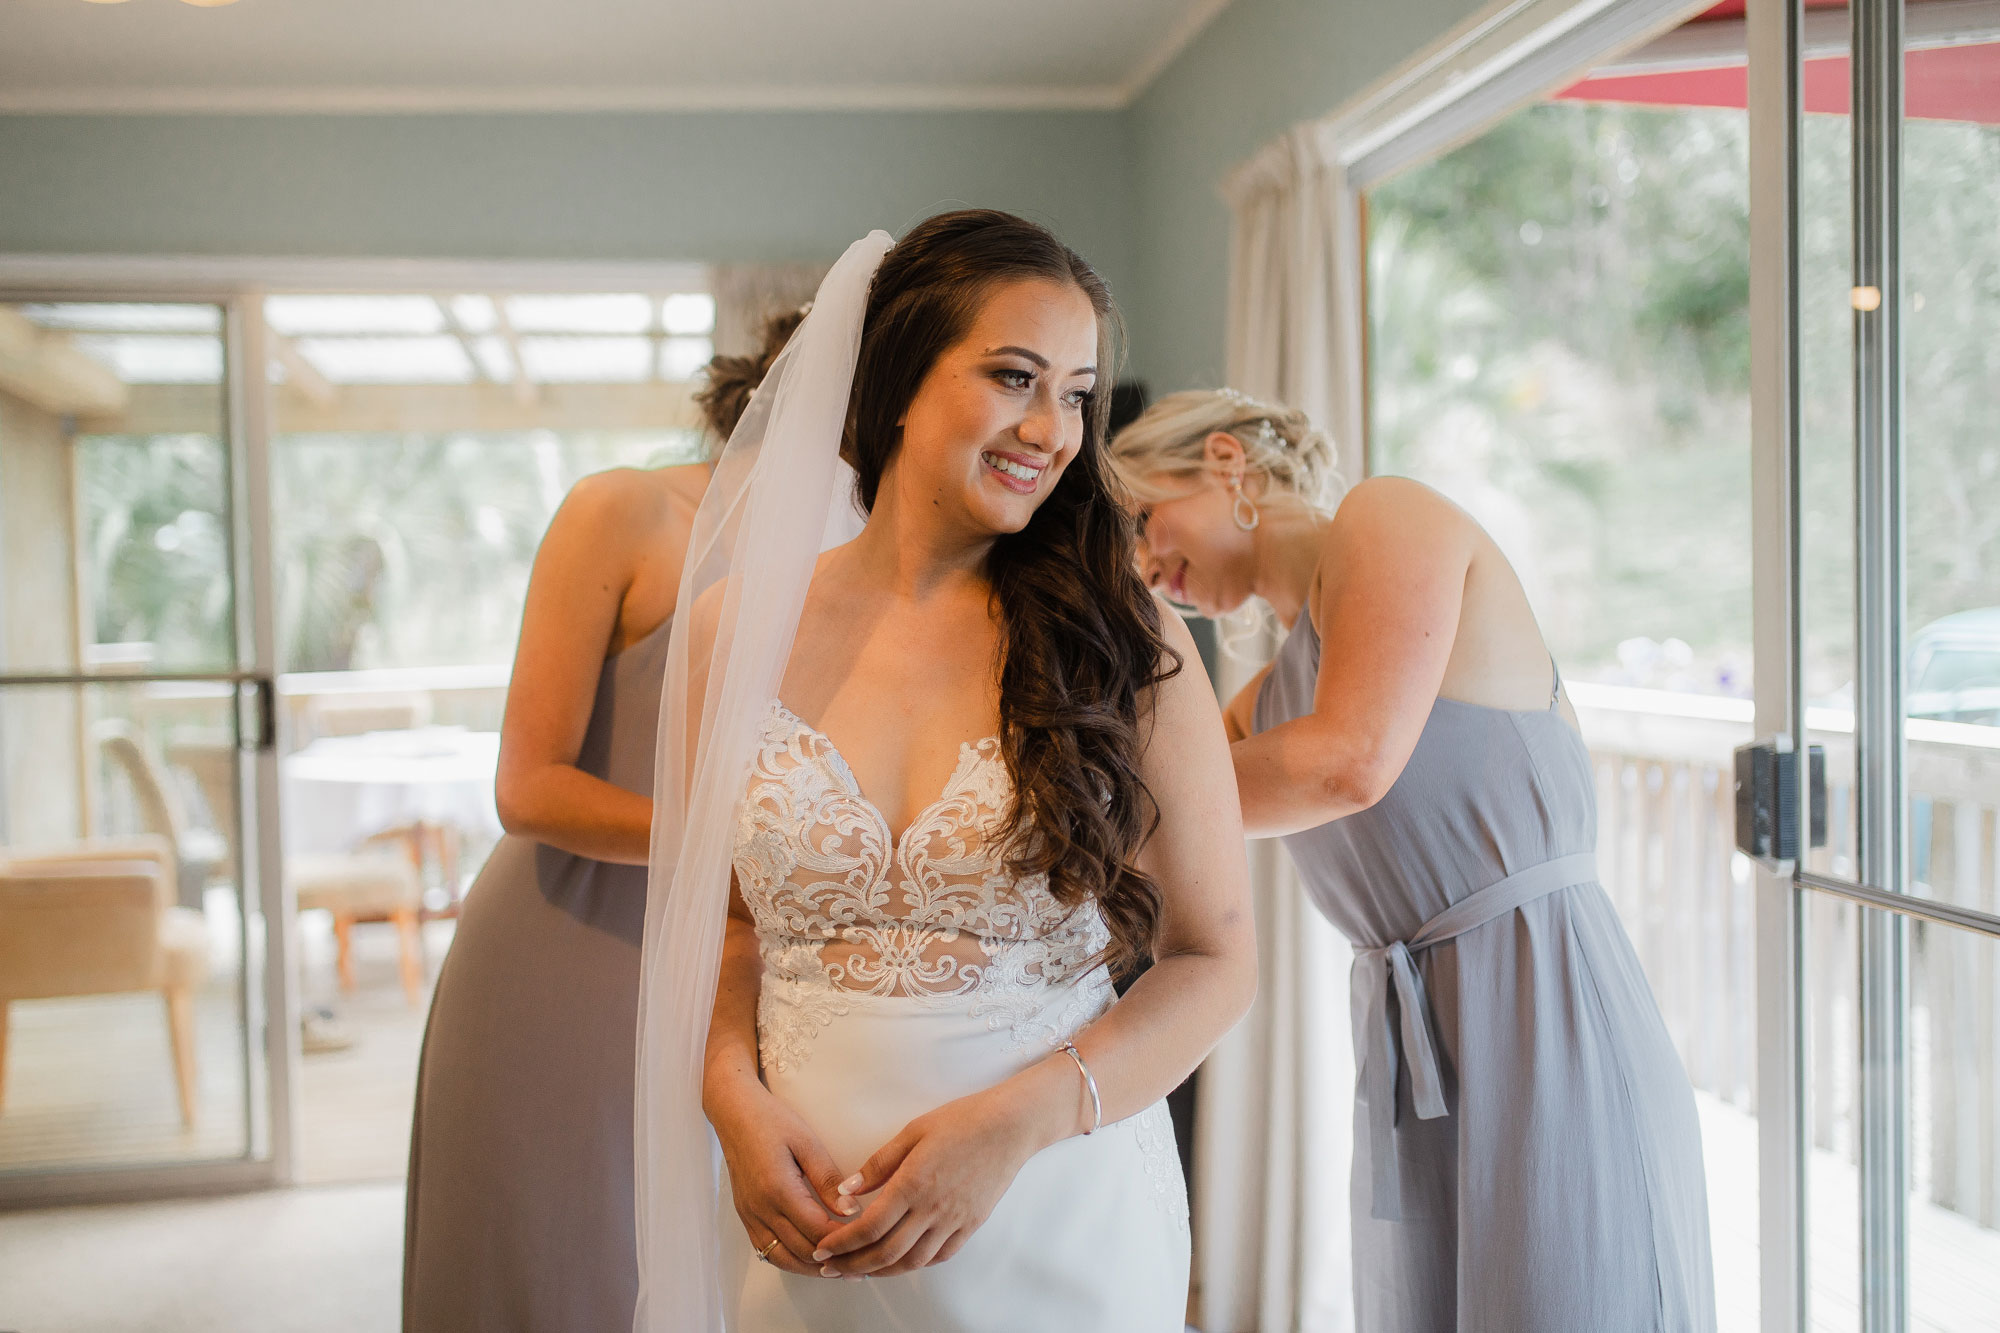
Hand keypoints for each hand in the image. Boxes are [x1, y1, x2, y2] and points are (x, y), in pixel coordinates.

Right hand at [708, 1079, 848, 1276]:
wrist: (734, 1114)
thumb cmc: (773, 1121)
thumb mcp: (807, 1142)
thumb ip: (828, 1179)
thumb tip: (851, 1210)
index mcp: (778, 1190)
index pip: (817, 1231)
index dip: (845, 1241)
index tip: (869, 1241)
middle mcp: (761, 1210)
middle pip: (802, 1252)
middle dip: (834, 1262)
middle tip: (863, 1264)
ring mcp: (750, 1217)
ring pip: (783, 1259)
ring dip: (812, 1268)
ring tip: (842, 1269)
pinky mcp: (746, 1217)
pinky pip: (768, 1251)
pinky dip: (792, 1260)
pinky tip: (812, 1258)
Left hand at [810, 1088, 1044, 1278]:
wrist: (1010, 1126)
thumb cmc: (961, 1121)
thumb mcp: (913, 1131)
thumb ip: (878, 1163)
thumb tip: (846, 1190)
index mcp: (913, 1183)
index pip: (868, 1226)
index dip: (841, 1243)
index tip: (822, 1250)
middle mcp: (933, 1209)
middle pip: (885, 1252)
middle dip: (853, 1265)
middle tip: (831, 1270)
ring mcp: (954, 1220)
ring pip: (912, 1261)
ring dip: (881, 1271)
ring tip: (860, 1271)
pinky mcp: (971, 1224)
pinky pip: (939, 1256)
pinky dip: (915, 1264)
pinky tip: (901, 1261)